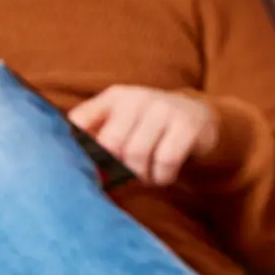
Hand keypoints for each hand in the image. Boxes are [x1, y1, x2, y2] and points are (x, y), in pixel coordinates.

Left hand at [66, 84, 219, 186]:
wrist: (199, 116)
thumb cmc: (149, 127)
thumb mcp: (122, 123)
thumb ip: (96, 139)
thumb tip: (75, 170)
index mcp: (114, 97)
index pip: (80, 121)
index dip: (79, 149)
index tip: (88, 166)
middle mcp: (137, 98)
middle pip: (110, 144)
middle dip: (115, 168)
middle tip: (125, 176)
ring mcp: (164, 109)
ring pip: (137, 155)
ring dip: (140, 176)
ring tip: (146, 176)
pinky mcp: (187, 125)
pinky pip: (165, 161)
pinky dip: (161, 177)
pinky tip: (162, 176)